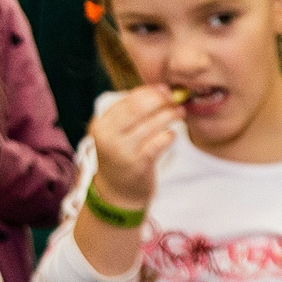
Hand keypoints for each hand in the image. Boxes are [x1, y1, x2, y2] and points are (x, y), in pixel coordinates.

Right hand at [86, 83, 179, 206]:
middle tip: (176, 99)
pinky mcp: (137, 165)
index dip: (149, 92)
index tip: (165, 89)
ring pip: (151, 124)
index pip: (127, 100)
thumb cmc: (122, 157)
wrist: (118, 193)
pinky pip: (158, 143)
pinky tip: (172, 135)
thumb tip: (158, 92)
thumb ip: (131, 114)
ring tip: (180, 113)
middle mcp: (108, 136)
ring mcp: (122, 151)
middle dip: (160, 100)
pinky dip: (168, 136)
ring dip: (169, 116)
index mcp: (101, 124)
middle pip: (138, 108)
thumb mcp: (117, 134)